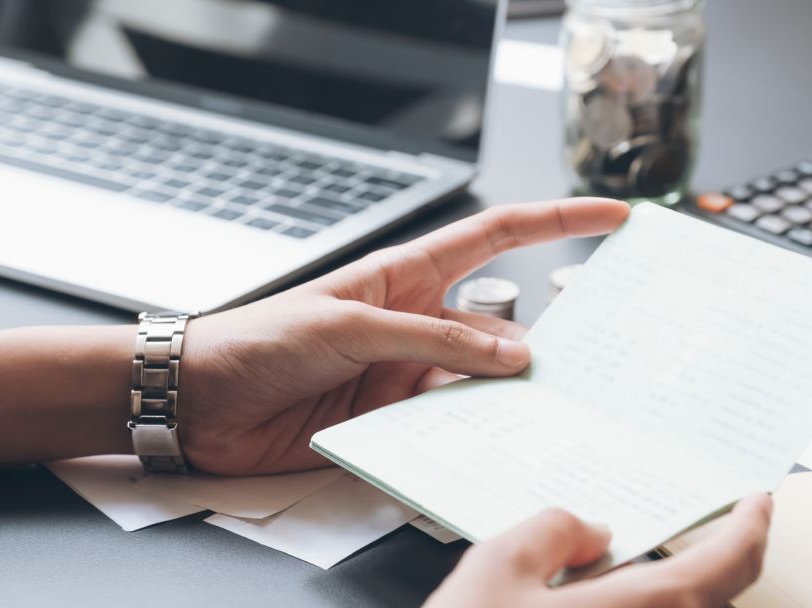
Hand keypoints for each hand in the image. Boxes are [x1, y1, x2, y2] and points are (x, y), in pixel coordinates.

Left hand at [178, 198, 630, 474]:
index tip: (611, 217)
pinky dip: (472, 434)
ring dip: (508, 398)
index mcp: (407, 276)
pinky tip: (489, 442)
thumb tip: (511, 354)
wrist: (200, 403)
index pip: (497, 237)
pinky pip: (449, 425)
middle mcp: (418, 323)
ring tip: (544, 411)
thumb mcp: (349, 327)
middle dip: (548, 337)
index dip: (558, 222)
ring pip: (483, 384)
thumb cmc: (257, 340)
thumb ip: (433, 339)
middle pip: (503, 325)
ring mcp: (407, 374)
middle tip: (592, 358)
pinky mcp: (393, 420)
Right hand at [424, 493, 773, 607]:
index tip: (757, 503)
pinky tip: (604, 603)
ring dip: (675, 593)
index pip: (728, 563)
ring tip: (638, 568)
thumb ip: (553, 530)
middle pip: (711, 599)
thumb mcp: (496, 568)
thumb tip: (590, 532)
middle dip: (712, 560)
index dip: (750, 526)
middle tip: (697, 529)